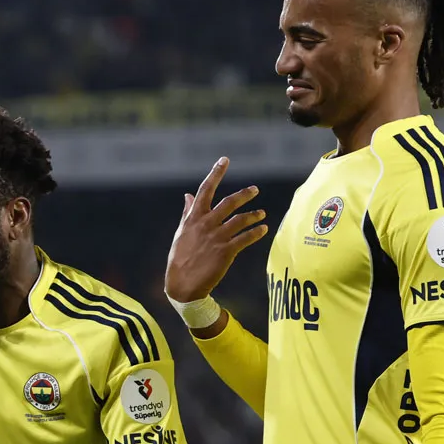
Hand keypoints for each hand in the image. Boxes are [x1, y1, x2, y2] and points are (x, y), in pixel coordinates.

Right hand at [165, 156, 267, 302]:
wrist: (182, 284)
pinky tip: (263, 229)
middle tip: (255, 190)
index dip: (216, 173)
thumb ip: (188, 212)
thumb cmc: (180, 257)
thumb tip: (188, 195)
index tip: (224, 160)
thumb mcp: (181, 232)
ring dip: (255, 215)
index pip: (206, 189)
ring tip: (262, 214)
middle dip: (245, 194)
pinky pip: (246, 238)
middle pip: (229, 203)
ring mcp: (217, 238)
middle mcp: (206, 224)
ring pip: (241, 220)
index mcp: (194, 218)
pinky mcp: (226, 252)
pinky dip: (256, 232)